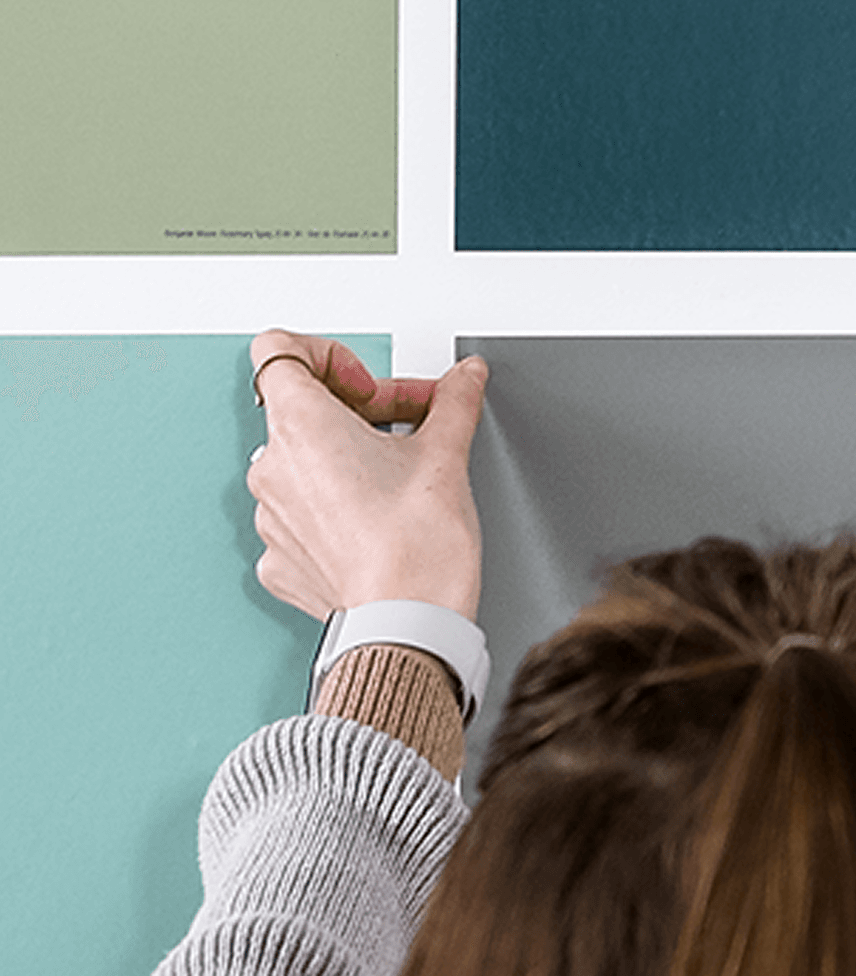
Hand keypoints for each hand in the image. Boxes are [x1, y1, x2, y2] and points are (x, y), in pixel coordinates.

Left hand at [247, 329, 488, 621]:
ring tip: (392, 485)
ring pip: (299, 468)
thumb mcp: (446, 455)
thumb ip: (452, 402)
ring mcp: (270, 519)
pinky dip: (331, 516)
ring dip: (341, 465)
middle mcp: (272, 468)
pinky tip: (372, 525)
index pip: (278, 349)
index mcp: (300, 424)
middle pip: (299, 413)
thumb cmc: (417, 549)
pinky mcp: (280, 562)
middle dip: (353, 414)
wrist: (410, 625)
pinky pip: (299, 521)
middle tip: (406, 430)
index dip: (329, 357)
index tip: (368, 387)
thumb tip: (464, 380)